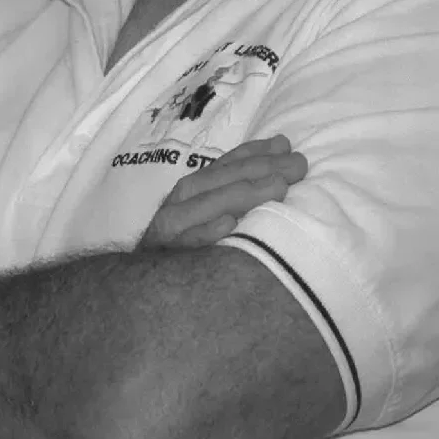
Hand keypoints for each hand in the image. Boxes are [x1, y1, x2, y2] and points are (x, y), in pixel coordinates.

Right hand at [138, 135, 307, 250]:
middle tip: (297, 166)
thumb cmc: (186, 248)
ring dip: (241, 194)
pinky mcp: (163, 261)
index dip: (256, 152)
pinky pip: (184, 244)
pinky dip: (205, 232)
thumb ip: (241, 185)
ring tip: (277, 188)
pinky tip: (229, 225)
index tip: (286, 146)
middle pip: (219, 180)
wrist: (141, 292)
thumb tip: (282, 147)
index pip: (225, 165)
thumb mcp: (210, 214)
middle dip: (260, 169)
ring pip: (203, 205)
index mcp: (191, 191)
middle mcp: (178, 204)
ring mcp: (168, 232)